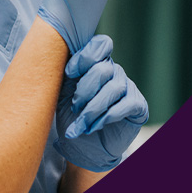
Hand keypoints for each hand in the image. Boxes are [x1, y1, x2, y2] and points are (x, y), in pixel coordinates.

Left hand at [55, 34, 148, 172]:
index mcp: (96, 63)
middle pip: (103, 68)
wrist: (82, 147)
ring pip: (113, 88)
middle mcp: (114, 71)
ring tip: (81, 123)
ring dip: (93, 108)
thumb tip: (54, 55)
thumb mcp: (62, 92)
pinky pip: (126, 104)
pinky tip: (95, 126)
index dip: (85, 57)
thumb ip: (64, 74)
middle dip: (84, 89)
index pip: (100, 44)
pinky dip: (107, 116)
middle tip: (74, 106)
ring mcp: (128, 87)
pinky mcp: (137, 105)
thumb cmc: (71, 116)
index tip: (69, 74)